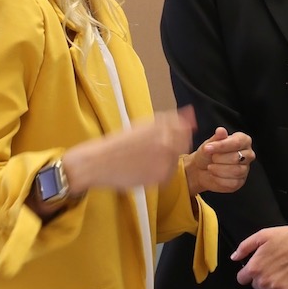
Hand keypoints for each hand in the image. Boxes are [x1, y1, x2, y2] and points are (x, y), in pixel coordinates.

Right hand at [61, 106, 196, 192]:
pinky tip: (143, 170)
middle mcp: (167, 140)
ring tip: (145, 161)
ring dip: (167, 160)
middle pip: (184, 143)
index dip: (179, 131)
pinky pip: (168, 174)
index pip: (183, 127)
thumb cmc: (116, 144)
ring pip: (176, 159)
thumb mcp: (142, 126)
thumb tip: (190, 113)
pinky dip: (160, 173)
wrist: (97, 163)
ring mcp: (165, 159)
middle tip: (154, 151)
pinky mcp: (161, 175)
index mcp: (161, 126)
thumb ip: (167, 120)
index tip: (169, 136)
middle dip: (174, 146)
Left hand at [184, 126, 252, 194]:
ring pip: (235, 171)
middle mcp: (247, 154)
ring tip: (211, 166)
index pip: (237, 143)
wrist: (201, 169)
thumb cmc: (208, 153)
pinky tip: (214, 175)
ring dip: (218, 169)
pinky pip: (232, 183)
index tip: (208, 148)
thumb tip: (221, 130)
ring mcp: (245, 169)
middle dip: (218, 159)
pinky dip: (219, 179)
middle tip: (211, 158)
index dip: (221, 146)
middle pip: (236, 158)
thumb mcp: (210, 143)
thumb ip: (217, 138)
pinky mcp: (240, 182)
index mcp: (243, 140)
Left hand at [231, 224, 287, 288]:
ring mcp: (276, 288)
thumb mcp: (262, 235)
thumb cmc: (287, 237)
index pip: (242, 279)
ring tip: (280, 274)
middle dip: (260, 278)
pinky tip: (282, 287)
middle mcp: (263, 280)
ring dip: (270, 287)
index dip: (247, 273)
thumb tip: (234, 257)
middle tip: (271, 267)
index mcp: (254, 267)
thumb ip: (244, 247)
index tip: (255, 269)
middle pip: (255, 286)